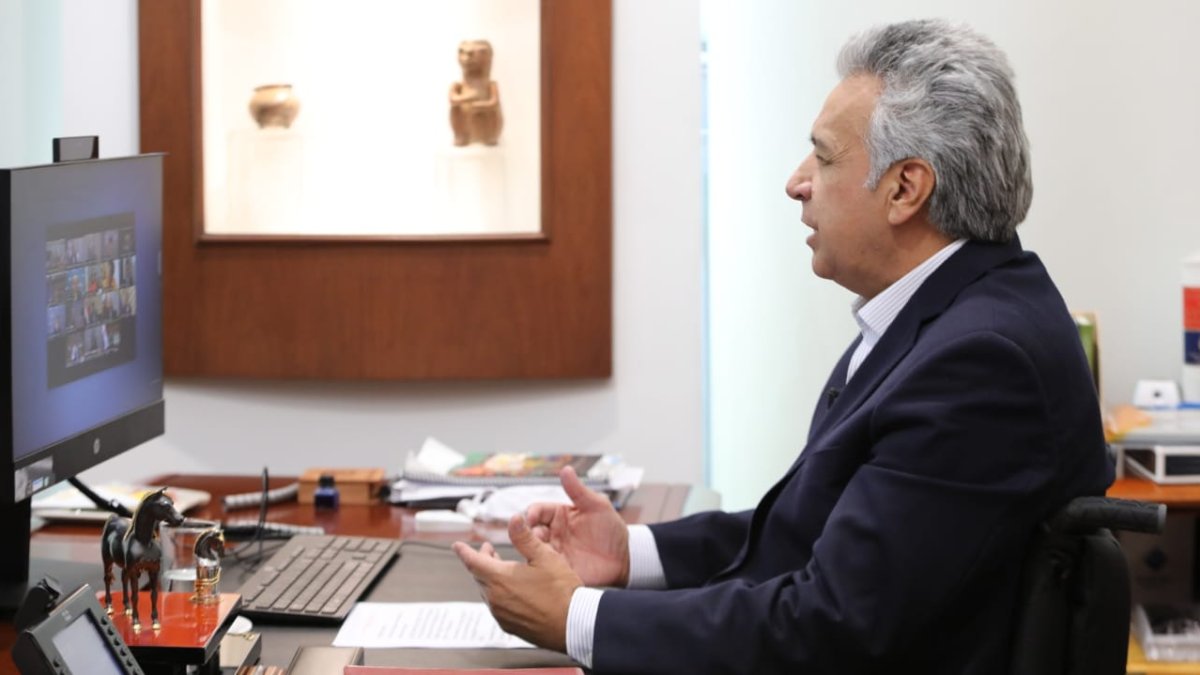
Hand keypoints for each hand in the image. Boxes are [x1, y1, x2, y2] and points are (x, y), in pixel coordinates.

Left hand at [453, 515, 581, 651]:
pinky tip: (514, 591)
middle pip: (479, 576)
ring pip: (488, 591)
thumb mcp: (545, 557)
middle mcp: (496, 598)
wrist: (573, 625)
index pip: (472, 561)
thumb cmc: (562, 593)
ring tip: (502, 569)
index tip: (457, 546)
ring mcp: (501, 614)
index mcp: (500, 578)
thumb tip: (513, 519)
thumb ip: (525, 537)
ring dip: (491, 578)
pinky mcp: (509, 626)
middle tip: (488, 552)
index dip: (464, 551)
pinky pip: (497, 606)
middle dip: (481, 561)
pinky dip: (499, 594)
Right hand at [526, 466, 629, 587]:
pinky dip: (541, 567)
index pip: (538, 511)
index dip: (531, 513)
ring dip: (533, 551)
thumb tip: (566, 469)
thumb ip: (579, 490)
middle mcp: (553, 533)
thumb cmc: (611, 528)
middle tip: (534, 537)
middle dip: (527, 534)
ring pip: (535, 550)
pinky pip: (545, 569)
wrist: (624, 557)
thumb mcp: (597, 506)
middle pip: (531, 532)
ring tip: (541, 553)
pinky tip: (546, 567)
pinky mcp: (559, 569)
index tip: (530, 517)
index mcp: (559, 515)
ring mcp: (555, 552)